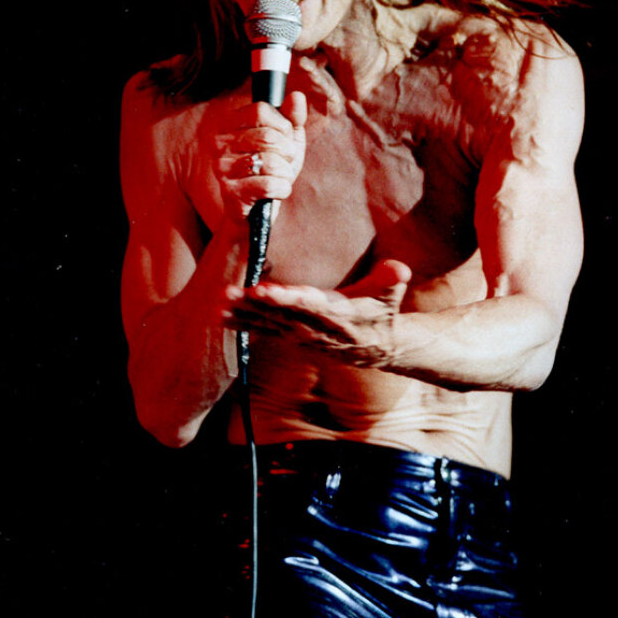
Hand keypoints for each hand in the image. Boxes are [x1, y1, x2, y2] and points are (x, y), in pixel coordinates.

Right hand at [212, 91, 306, 221]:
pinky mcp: (231, 192)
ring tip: (279, 177)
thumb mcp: (286, 141)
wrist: (257, 211)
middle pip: (267, 136)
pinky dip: (282, 189)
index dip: (281, 125)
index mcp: (229, 125)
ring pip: (270, 162)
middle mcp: (219, 143)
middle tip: (283, 161)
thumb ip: (292, 118)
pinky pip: (269, 185)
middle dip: (286, 151)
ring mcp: (222, 168)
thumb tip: (297, 96)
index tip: (284, 137)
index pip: (260, 110)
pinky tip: (276, 191)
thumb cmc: (271, 171)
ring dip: (285, 172)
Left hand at [223, 259, 412, 367]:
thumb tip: (400, 268)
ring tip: (218, 305)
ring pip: (266, 324)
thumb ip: (391, 279)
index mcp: (334, 312)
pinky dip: (243, 324)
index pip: (306, 304)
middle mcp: (313, 326)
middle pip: (278, 315)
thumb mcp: (390, 294)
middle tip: (228, 294)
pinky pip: (263, 331)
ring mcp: (300, 334)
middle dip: (252, 306)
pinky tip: (221, 317)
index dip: (284, 298)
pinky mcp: (291, 337)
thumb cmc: (381, 312)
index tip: (263, 290)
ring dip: (241, 315)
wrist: (376, 348)